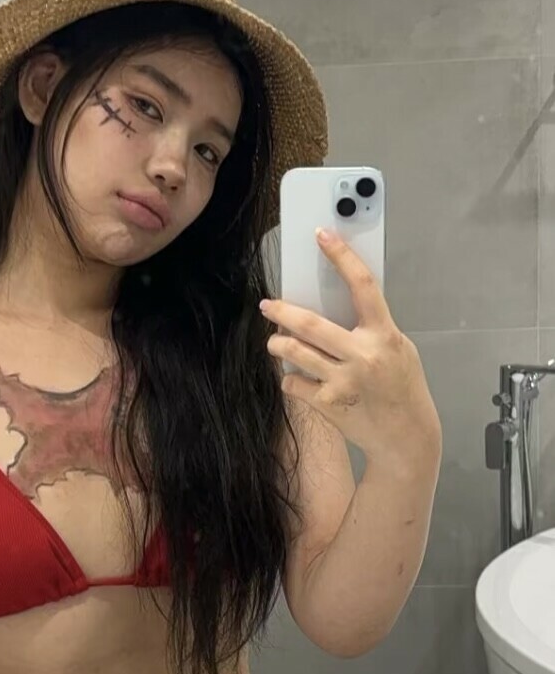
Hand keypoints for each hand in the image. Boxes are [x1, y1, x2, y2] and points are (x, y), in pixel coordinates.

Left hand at [260, 228, 441, 465]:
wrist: (406, 437)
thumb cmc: (402, 389)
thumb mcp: (399, 350)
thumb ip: (371, 328)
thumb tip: (336, 306)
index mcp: (384, 336)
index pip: (362, 286)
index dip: (341, 256)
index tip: (322, 235)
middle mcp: (363, 356)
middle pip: (310, 324)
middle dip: (281, 311)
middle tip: (267, 305)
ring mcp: (343, 382)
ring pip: (293, 353)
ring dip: (277, 344)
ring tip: (275, 341)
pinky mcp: (327, 404)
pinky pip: (293, 382)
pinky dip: (290, 377)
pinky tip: (297, 377)